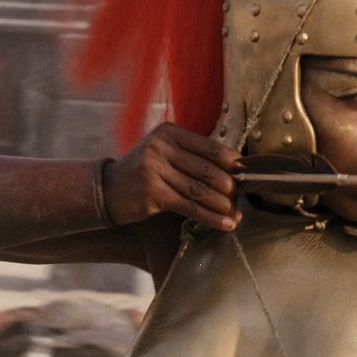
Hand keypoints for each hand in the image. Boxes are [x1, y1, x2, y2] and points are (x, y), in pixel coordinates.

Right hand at [103, 122, 242, 230]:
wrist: (107, 189)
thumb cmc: (145, 170)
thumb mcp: (165, 152)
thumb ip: (193, 155)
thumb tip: (235, 168)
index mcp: (169, 132)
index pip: (209, 147)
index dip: (233, 162)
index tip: (248, 173)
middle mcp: (160, 147)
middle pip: (207, 169)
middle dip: (230, 187)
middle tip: (243, 197)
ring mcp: (154, 169)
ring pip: (200, 190)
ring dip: (222, 205)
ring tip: (237, 214)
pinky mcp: (152, 193)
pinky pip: (189, 206)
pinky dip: (210, 217)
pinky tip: (224, 224)